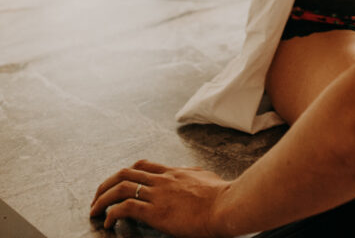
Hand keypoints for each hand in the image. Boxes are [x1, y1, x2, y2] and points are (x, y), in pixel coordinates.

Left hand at [90, 160, 231, 237]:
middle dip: (106, 184)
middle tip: (97, 197)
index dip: (126, 173)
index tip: (117, 183)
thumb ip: (193, 175)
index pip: (143, 165)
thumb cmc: (221, 195)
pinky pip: (126, 207)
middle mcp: (162, 179)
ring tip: (94, 211)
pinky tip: (108, 223)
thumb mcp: (205, 178)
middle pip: (125, 173)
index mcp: (173, 173)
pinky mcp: (156, 211)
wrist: (225, 204)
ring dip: (102, 198)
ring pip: (121, 187)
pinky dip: (112, 214)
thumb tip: (191, 174)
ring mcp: (158, 194)